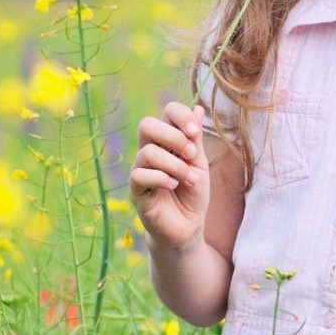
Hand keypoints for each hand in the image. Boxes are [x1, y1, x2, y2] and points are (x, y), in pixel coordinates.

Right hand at [128, 102, 210, 250]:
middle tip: (191, 155)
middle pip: (146, 124)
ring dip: (175, 166)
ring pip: (147, 152)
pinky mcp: (136, 191)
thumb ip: (195, 139)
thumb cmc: (192, 194)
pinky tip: (174, 186)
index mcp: (167, 141)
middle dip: (173, 137)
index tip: (194, 132)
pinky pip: (140, 175)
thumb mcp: (199, 164)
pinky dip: (162, 179)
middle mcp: (150, 152)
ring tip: (190, 179)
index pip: (166, 112)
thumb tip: (198, 107)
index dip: (180, 116)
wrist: (188, 227)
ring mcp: (140, 170)